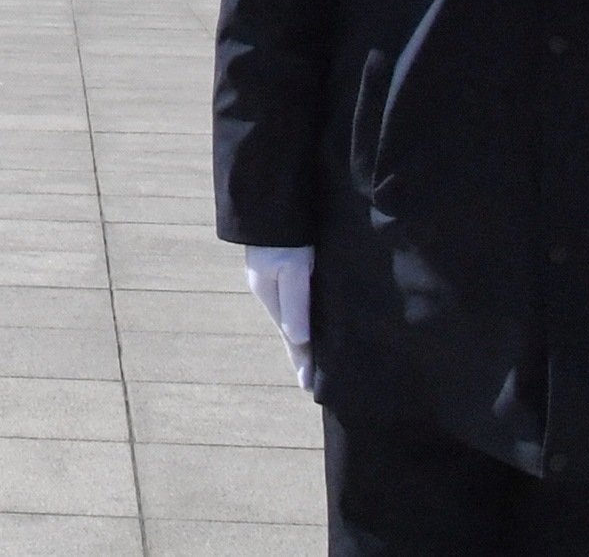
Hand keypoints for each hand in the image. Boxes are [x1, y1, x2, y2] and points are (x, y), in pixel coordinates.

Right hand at [241, 245, 316, 396]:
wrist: (273, 200)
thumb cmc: (284, 236)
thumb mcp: (290, 269)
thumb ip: (296, 304)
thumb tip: (300, 341)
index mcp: (270, 294)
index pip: (290, 338)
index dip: (301, 362)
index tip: (310, 388)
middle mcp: (272, 290)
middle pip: (291, 329)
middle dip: (302, 354)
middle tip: (314, 382)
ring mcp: (278, 278)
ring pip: (295, 315)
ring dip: (305, 337)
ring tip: (317, 359)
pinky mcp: (288, 266)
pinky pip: (299, 301)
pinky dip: (306, 316)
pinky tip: (314, 321)